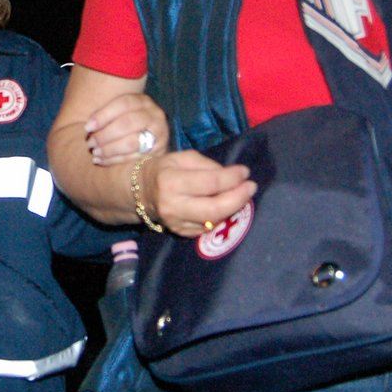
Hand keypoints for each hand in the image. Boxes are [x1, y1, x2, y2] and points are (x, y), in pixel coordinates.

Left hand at [84, 92, 169, 165]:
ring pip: (131, 142)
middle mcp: (154, 114)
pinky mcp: (159, 152)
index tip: (87, 127)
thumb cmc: (126, 123)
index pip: (123, 104)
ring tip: (95, 153)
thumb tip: (88, 129)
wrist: (151, 138)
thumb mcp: (120, 113)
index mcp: (142, 101)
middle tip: (90, 143)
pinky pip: (134, 157)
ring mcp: (159, 134)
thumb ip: (107, 116)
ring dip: (109, 149)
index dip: (103, 115)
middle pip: (127, 123)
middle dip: (105, 135)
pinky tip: (101, 161)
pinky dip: (115, 160)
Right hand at [138, 149, 255, 238]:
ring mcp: (176, 223)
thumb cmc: (164, 169)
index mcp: (171, 182)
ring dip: (233, 209)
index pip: (210, 182)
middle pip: (215, 209)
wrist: (139, 192)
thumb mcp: (183, 158)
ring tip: (242, 196)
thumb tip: (234, 176)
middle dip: (238, 198)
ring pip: (214, 222)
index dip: (232, 178)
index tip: (245, 172)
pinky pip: (208, 228)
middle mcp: (173, 206)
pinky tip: (227, 207)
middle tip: (251, 187)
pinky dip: (222, 217)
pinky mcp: (181, 233)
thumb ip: (208, 166)